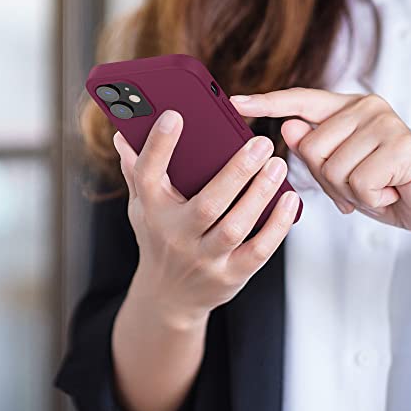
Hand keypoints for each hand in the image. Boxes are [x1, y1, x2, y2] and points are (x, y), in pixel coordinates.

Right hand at [113, 110, 299, 328]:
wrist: (169, 296)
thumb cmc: (158, 240)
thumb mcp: (142, 208)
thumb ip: (136, 172)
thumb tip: (122, 137)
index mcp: (151, 211)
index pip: (148, 175)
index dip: (159, 145)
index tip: (175, 115)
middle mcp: (175, 235)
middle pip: (207, 203)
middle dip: (236, 172)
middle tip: (260, 142)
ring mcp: (203, 258)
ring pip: (234, 226)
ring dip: (259, 195)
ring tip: (277, 165)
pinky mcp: (229, 275)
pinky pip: (257, 251)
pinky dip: (276, 226)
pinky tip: (288, 200)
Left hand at [231, 89, 410, 230]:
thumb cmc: (383, 186)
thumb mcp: (339, 172)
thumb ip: (314, 150)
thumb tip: (289, 126)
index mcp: (347, 111)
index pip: (300, 101)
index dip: (267, 103)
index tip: (236, 102)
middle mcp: (365, 108)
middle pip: (310, 147)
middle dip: (328, 180)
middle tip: (357, 184)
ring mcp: (384, 123)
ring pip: (331, 168)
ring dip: (349, 192)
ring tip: (375, 187)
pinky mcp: (400, 144)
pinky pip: (357, 183)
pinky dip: (369, 199)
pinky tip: (389, 191)